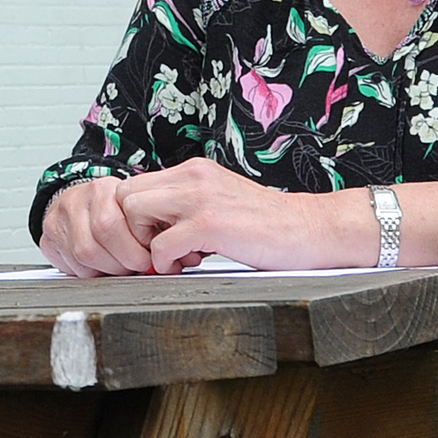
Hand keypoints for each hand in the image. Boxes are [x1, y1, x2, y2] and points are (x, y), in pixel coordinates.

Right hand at [41, 175, 152, 275]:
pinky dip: (89, 272)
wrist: (81, 200)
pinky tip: (101, 265)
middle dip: (121, 264)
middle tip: (135, 267)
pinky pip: (70, 265)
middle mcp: (77, 200)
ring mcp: (59, 218)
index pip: (112, 226)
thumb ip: (152, 227)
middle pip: (95, 244)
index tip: (147, 260)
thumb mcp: (136, 209)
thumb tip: (168, 256)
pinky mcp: (48, 236)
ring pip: (83, 257)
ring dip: (106, 270)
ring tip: (119, 266)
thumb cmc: (114, 208)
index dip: (133, 251)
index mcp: (102, 189)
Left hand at [116, 159, 359, 272]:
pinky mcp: (210, 224)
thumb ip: (188, 205)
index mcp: (194, 171)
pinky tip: (189, 265)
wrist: (312, 230)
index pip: (135, 185)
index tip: (154, 238)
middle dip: (132, 229)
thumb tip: (153, 228)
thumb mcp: (221, 201)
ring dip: (145, 243)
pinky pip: (160, 245)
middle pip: (125, 195)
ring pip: (134, 213)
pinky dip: (165, 262)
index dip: (135, 217)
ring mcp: (200, 198)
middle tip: (157, 250)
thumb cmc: (269, 225)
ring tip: (174, 258)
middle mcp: (193, 177)